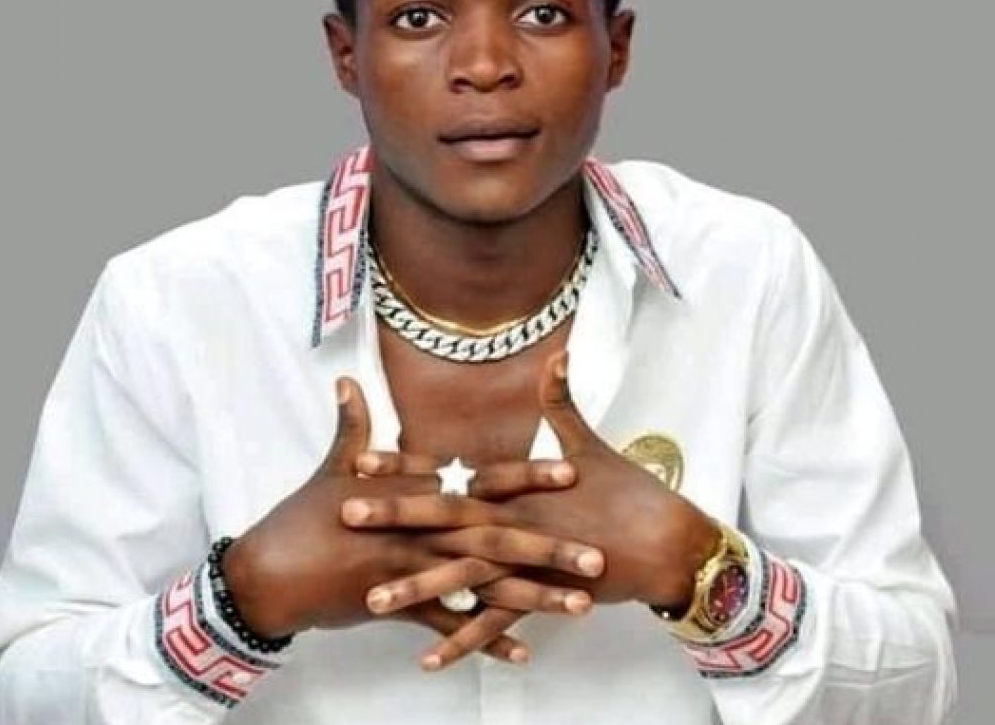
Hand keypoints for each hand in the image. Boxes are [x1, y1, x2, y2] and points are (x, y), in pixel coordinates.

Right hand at [223, 378, 594, 663]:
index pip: (481, 481)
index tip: (572, 471)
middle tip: (599, 557)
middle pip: (498, 539)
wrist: (270, 572)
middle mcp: (422, 533)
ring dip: (533, 598)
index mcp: (416, 494)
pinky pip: (449, 626)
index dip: (528, 476)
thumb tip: (348, 381)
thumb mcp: (331, 465)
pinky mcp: (399, 608)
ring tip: (579, 606)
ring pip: (484, 587)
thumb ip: (352, 425)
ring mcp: (414, 573)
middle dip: (551, 548)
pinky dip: (484, 640)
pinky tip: (522, 652)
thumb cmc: (303, 514)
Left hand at [348, 353, 720, 610]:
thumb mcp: (591, 445)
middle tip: (345, 514)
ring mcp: (529, 562)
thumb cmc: (630, 491)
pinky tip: (429, 657)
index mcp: (520, 486)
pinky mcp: (545, 595)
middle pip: (447, 520)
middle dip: (395, 517)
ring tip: (373, 600)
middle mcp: (517, 521)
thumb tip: (557, 355)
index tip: (361, 460)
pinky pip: (498, 623)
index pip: (453, 474)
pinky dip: (466, 640)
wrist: (669, 541)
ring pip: (465, 577)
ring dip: (419, 588)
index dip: (407, 467)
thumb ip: (562, 404)